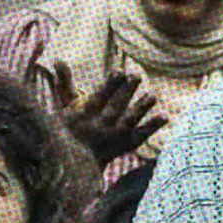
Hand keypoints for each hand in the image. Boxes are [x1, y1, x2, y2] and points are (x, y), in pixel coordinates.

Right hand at [52, 61, 167, 164]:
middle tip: (136, 75)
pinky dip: (153, 126)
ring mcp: (115, 136)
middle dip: (126, 92)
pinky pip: (141, 135)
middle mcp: (101, 126)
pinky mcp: (127, 143)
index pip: (99, 98)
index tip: (119, 71)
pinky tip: (164, 116)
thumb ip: (65, 82)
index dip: (109, 85)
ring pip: (129, 121)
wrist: (77, 162)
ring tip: (152, 96)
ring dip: (141, 109)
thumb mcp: (66, 105)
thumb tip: (57, 59)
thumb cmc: (71, 126)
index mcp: (85, 114)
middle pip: (115, 107)